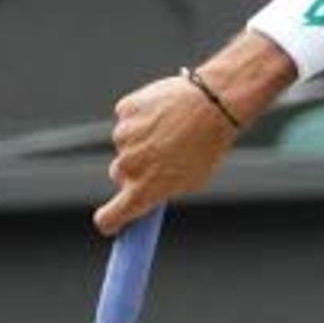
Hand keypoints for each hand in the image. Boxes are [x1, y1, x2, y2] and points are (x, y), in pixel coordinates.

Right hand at [98, 53, 262, 230]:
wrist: (214, 103)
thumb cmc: (209, 144)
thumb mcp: (192, 181)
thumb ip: (162, 189)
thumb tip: (150, 190)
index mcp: (143, 192)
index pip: (109, 218)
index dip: (111, 219)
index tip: (115, 218)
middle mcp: (127, 167)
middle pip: (119, 174)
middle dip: (135, 169)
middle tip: (161, 156)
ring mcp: (123, 137)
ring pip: (125, 143)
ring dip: (140, 139)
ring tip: (171, 128)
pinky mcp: (125, 110)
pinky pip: (128, 117)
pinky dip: (141, 115)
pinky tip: (164, 110)